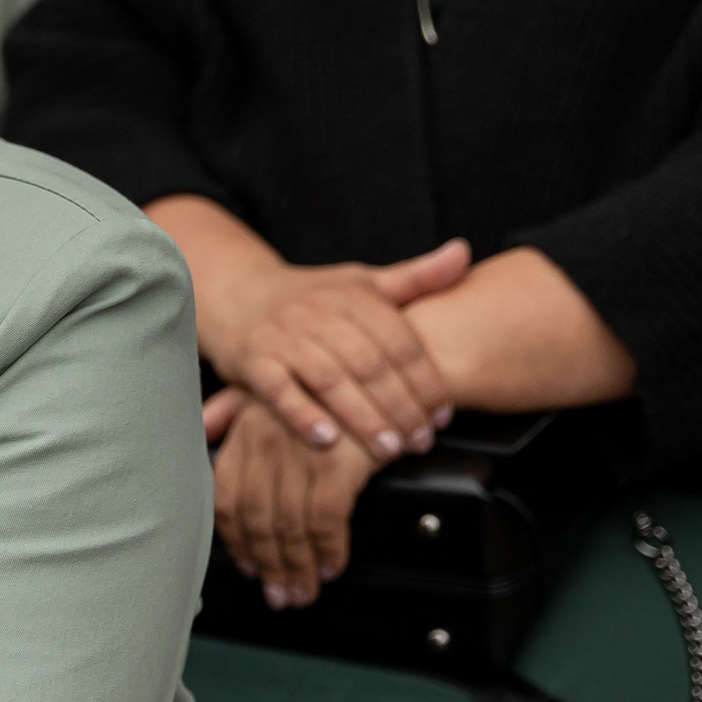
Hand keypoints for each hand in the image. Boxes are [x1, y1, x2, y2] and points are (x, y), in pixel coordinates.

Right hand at [205, 239, 469, 459]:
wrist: (238, 294)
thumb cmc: (311, 297)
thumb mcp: (363, 282)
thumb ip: (417, 276)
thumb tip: (464, 252)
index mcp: (352, 294)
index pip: (400, 340)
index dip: (426, 380)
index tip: (443, 414)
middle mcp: (318, 312)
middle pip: (369, 364)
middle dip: (400, 407)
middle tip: (421, 441)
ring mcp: (283, 336)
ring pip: (330, 380)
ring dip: (362, 418)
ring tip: (388, 449)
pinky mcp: (252, 359)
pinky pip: (280, 390)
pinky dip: (303, 415)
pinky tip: (327, 440)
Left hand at [210, 398, 380, 608]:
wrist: (387, 377)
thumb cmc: (330, 389)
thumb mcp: (275, 390)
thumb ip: (231, 409)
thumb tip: (203, 426)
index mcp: (245, 430)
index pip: (225, 497)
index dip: (237, 540)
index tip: (250, 567)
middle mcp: (265, 440)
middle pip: (255, 518)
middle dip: (268, 565)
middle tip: (281, 595)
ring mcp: (299, 451)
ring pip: (288, 525)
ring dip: (298, 568)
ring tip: (305, 592)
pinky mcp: (337, 462)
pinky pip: (325, 520)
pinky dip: (328, 550)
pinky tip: (332, 566)